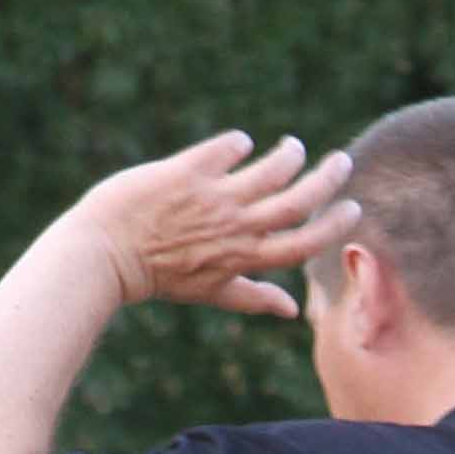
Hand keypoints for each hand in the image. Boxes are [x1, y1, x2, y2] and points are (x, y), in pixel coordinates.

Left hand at [77, 133, 354, 320]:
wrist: (103, 254)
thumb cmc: (156, 275)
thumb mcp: (210, 292)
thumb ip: (253, 296)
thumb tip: (292, 311)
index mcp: (244, 257)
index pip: (304, 243)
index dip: (334, 226)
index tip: (352, 208)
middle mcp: (234, 228)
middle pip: (298, 202)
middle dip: (327, 181)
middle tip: (341, 161)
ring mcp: (211, 198)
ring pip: (269, 170)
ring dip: (289, 156)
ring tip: (293, 146)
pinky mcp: (185, 172)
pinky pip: (224, 149)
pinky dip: (237, 143)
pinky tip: (240, 142)